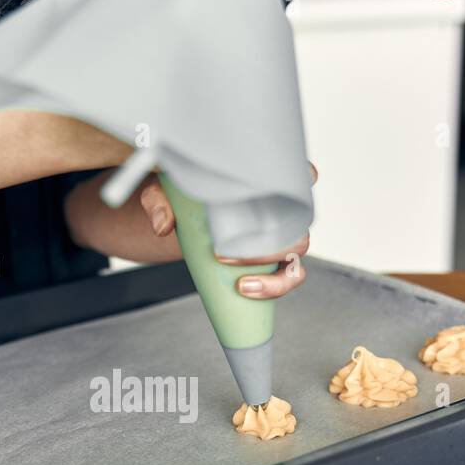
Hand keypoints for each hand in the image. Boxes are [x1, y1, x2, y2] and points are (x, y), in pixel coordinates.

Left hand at [139, 164, 317, 299]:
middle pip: (299, 222)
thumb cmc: (183, 199)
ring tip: (242, 285)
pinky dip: (272, 288)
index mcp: (262, 181)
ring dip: (276, 274)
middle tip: (225, 255)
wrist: (182, 224)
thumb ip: (159, 202)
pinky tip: (248, 292)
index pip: (295, 172)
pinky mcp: (271, 261)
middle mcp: (279, 207)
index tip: (303, 180)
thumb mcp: (164, 195)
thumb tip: (163, 225)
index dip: (305, 175)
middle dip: (271, 243)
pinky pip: (287, 277)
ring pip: (297, 253)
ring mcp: (279, 236)